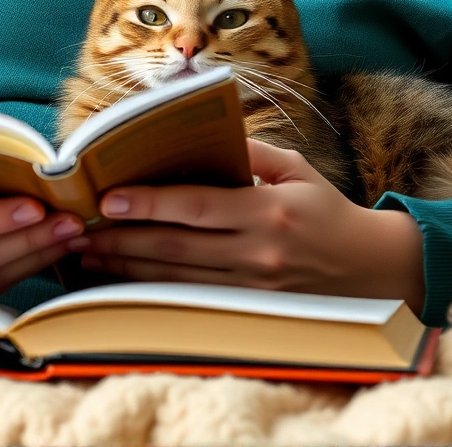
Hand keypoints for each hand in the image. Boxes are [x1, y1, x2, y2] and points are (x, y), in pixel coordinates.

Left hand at [72, 139, 425, 311]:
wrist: (373, 270)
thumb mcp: (297, 170)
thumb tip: (198, 137)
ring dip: (127, 270)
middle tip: (79, 231)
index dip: (151, 203)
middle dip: (122, 240)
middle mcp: (259, 254)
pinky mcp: (250, 313)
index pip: (199, 206)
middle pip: (177, 249)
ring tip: (87, 257)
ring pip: (176, 281)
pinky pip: (191, 302)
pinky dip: (153, 293)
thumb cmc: (327, 211)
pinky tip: (122, 283)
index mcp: (270, 211)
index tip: (109, 197)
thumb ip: (249, 154)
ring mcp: (253, 290)